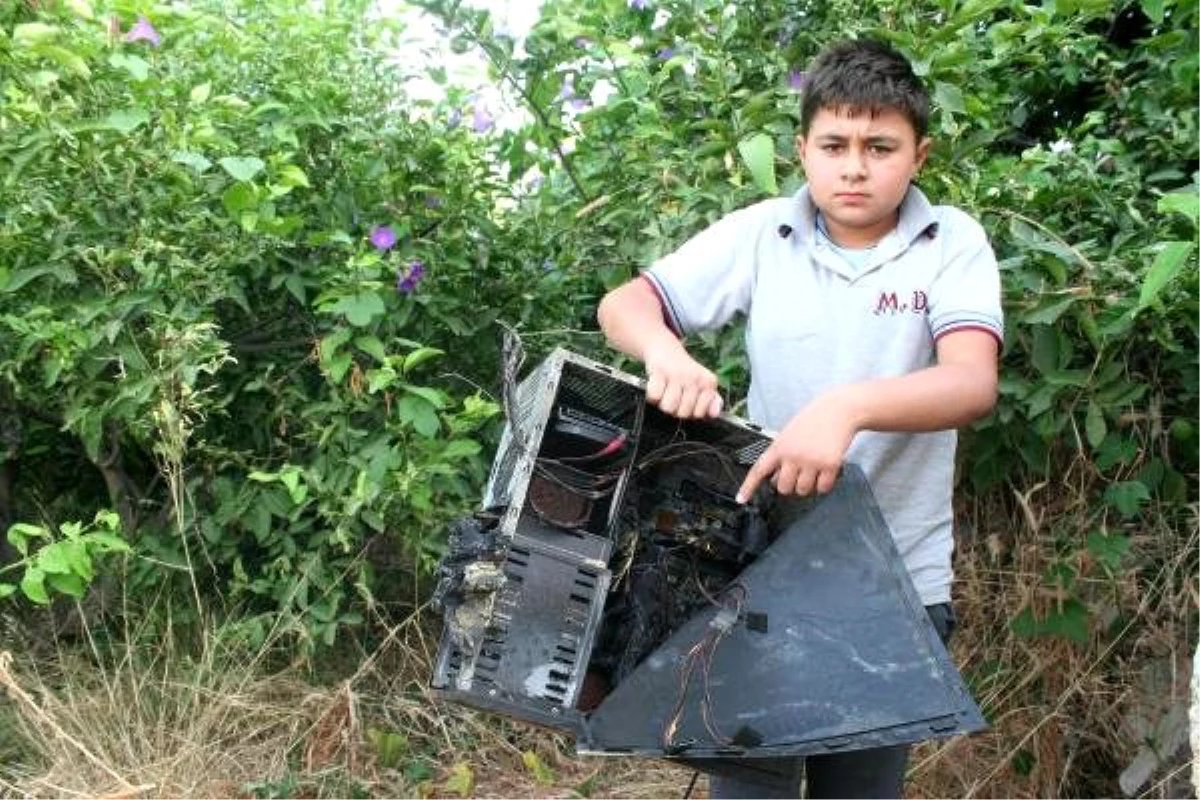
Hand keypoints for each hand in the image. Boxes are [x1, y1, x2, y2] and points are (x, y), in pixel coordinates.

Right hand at [642, 339, 723, 418]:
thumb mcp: (701, 384)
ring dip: (662, 403)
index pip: (699, 413)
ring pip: (668, 407)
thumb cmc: (684, 372)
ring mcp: (678, 374)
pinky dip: (652, 395)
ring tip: (665, 392)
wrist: (665, 349)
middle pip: (683, 413)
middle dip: (675, 409)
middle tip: (674, 396)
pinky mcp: (660, 371)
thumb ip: (711, 401)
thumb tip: (715, 413)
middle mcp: (696, 378)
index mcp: (709, 383)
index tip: (687, 401)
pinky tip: (657, 387)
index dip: (690, 412)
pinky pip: (655, 397)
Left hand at [736, 394, 858, 502]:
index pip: (759, 470)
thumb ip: (780, 456)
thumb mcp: (788, 434)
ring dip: (808, 484)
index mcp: (779, 447)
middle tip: (798, 473)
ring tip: (813, 468)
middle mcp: (793, 455)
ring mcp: (811, 461)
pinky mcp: (830, 465)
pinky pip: (822, 488)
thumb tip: (775, 479)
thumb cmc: (813, 421)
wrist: (838, 410)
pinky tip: (826, 470)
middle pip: (783, 488)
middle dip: (790, 484)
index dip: (748, 486)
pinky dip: (824, 484)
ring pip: (802, 490)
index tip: (741, 499)